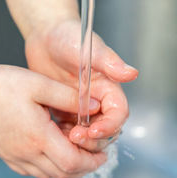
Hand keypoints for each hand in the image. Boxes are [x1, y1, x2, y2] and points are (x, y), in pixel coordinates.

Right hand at [0, 63, 106, 177]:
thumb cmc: (1, 84)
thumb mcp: (40, 84)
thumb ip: (70, 97)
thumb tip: (94, 106)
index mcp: (38, 137)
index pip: (72, 162)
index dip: (92, 162)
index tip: (103, 156)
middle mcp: (25, 153)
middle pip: (62, 173)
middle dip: (83, 168)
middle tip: (94, 158)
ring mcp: (12, 156)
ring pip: (46, 174)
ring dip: (66, 169)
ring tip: (76, 156)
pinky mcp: (3, 154)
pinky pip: (30, 171)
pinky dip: (47, 168)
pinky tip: (50, 156)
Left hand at [25, 19, 138, 151]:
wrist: (45, 35)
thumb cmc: (69, 37)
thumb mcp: (90, 49)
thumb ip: (109, 62)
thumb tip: (132, 73)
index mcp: (108, 88)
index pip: (118, 114)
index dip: (109, 126)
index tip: (94, 131)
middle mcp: (97, 100)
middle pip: (106, 130)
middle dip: (94, 139)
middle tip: (75, 137)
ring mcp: (81, 107)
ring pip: (88, 135)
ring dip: (80, 142)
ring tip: (63, 139)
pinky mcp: (65, 110)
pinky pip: (69, 131)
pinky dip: (64, 138)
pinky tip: (52, 136)